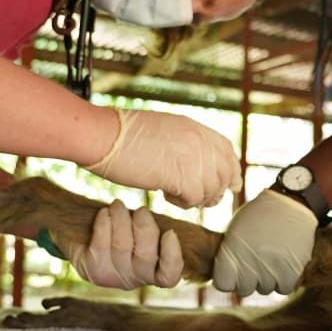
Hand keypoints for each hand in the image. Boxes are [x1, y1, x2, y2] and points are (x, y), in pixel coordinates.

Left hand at [60, 200, 183, 288]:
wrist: (85, 240)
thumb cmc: (124, 233)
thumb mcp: (143, 233)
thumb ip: (155, 229)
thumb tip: (170, 214)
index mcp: (155, 273)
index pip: (168, 276)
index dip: (172, 256)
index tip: (170, 232)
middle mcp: (135, 280)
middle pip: (146, 256)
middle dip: (144, 226)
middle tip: (141, 210)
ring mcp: (114, 278)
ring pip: (122, 246)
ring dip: (121, 219)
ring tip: (118, 204)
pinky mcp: (93, 271)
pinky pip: (100, 246)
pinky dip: (103, 224)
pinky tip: (104, 212)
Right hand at [83, 108, 241, 206]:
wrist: (101, 135)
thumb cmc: (121, 135)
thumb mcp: (162, 130)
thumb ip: (183, 143)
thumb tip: (196, 164)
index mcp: (194, 127)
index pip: (227, 150)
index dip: (230, 170)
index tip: (228, 184)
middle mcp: (198, 140)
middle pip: (224, 172)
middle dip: (215, 190)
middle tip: (198, 199)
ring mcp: (191, 157)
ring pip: (211, 189)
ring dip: (196, 198)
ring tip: (175, 195)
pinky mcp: (180, 175)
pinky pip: (194, 198)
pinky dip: (182, 203)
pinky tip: (165, 195)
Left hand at [213, 190, 317, 295]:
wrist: (290, 203)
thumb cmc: (259, 216)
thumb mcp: (235, 229)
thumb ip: (228, 254)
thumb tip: (225, 280)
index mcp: (232, 249)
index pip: (223, 284)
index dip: (227, 279)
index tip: (233, 271)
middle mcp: (250, 260)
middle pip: (244, 290)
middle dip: (248, 280)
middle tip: (255, 264)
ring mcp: (272, 266)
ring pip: (265, 289)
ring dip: (268, 278)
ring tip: (271, 259)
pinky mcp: (293, 268)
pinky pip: (284, 288)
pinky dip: (284, 281)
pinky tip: (283, 265)